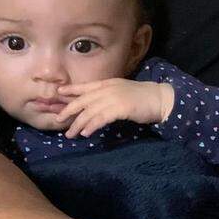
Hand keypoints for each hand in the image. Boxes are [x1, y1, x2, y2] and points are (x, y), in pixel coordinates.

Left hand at [55, 77, 173, 135]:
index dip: (71, 89)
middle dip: (68, 110)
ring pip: (89, 111)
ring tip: (70, 134)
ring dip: (78, 123)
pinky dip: (92, 126)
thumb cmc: (142, 98)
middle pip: (83, 100)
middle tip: (57, 120)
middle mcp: (108, 89)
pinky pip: (101, 118)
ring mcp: (114, 98)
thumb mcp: (122, 92)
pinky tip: (85, 133)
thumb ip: (108, 96)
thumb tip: (94, 106)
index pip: (85, 86)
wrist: (160, 99)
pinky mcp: (121, 108)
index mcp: (108, 84)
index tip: (58, 92)